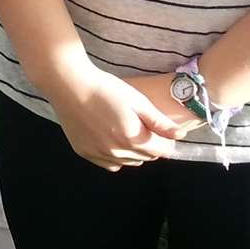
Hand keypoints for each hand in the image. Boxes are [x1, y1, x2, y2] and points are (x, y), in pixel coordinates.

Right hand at [44, 64, 189, 171]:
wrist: (69, 85)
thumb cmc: (105, 88)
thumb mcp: (137, 100)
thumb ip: (159, 121)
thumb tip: (180, 136)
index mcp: (134, 138)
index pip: (162, 151)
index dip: (166, 140)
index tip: (161, 130)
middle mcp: (117, 152)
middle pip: (146, 157)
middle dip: (150, 145)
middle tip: (141, 125)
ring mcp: (100, 155)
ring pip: (128, 162)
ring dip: (133, 151)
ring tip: (124, 129)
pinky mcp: (85, 153)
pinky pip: (109, 164)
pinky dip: (115, 155)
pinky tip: (110, 138)